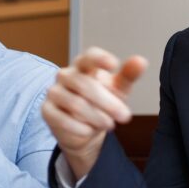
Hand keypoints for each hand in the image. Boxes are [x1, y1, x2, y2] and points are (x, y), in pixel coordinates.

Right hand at [41, 47, 147, 180]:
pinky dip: (79, 127)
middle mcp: (65, 75)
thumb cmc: (103, 103)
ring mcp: (54, 92)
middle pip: (84, 84)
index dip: (100, 59)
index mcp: (83, 65)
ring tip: (109, 124)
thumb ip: (128, 75)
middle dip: (108, 102)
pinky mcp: (47, 111)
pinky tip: (90, 131)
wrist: (86, 130)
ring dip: (96, 117)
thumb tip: (141, 61)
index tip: (114, 65)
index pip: (88, 57)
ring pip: (75, 103)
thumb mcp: (119, 89)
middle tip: (125, 117)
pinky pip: (62, 118)